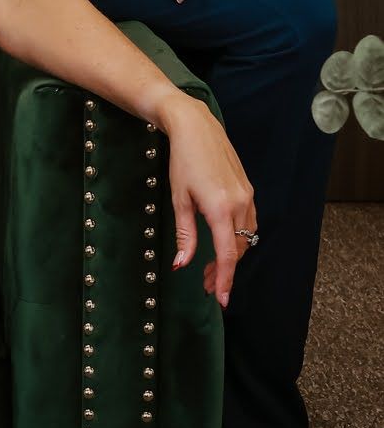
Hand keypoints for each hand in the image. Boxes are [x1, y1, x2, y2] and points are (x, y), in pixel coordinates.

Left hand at [162, 96, 257, 308]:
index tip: (221, 299)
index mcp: (221, 209)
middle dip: (223, 271)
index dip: (224, 279)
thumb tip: (182, 264)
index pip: (227, 255)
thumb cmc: (182, 161)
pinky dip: (237, 239)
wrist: (196, 127)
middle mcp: (240, 204)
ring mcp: (248, 196)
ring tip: (210, 268)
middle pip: (238, 250)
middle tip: (205, 285)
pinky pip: (248, 223)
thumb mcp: (179, 199)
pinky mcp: (248, 190)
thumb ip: (185, 234)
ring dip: (231, 256)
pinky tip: (222, 243)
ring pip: (245, 238)